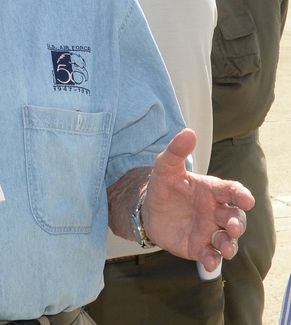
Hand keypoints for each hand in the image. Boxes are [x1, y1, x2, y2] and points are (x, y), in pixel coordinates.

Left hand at [145, 128, 254, 271]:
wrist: (148, 211)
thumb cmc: (163, 187)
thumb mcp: (165, 167)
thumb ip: (176, 151)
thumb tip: (188, 132)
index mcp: (212, 191)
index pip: (232, 191)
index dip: (241, 195)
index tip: (246, 200)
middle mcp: (215, 212)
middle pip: (235, 218)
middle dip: (238, 223)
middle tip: (233, 226)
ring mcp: (209, 230)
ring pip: (227, 239)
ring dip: (230, 244)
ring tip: (227, 249)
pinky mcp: (199, 246)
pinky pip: (210, 255)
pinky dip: (212, 260)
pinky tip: (208, 263)